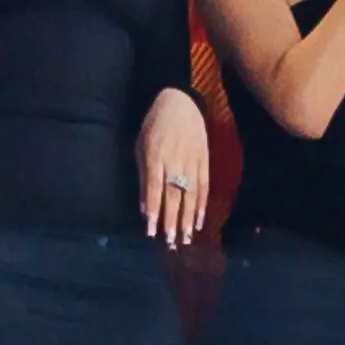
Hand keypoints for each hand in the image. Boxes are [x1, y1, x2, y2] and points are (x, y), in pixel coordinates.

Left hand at [138, 86, 209, 246]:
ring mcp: (192, 160)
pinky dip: (202, 204)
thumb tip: (144, 207)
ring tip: (186, 238)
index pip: (154, 189)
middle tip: (171, 242)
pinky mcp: (204, 159)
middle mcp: (174, 160)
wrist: (180, 101)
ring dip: (188, 218)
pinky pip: (204, 185)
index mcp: (155, 156)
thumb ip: (143, 177)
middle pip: (174, 195)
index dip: (154, 211)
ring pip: (191, 193)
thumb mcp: (141, 146)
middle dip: (172, 220)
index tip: (151, 232)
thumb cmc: (154, 125)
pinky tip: (200, 221)